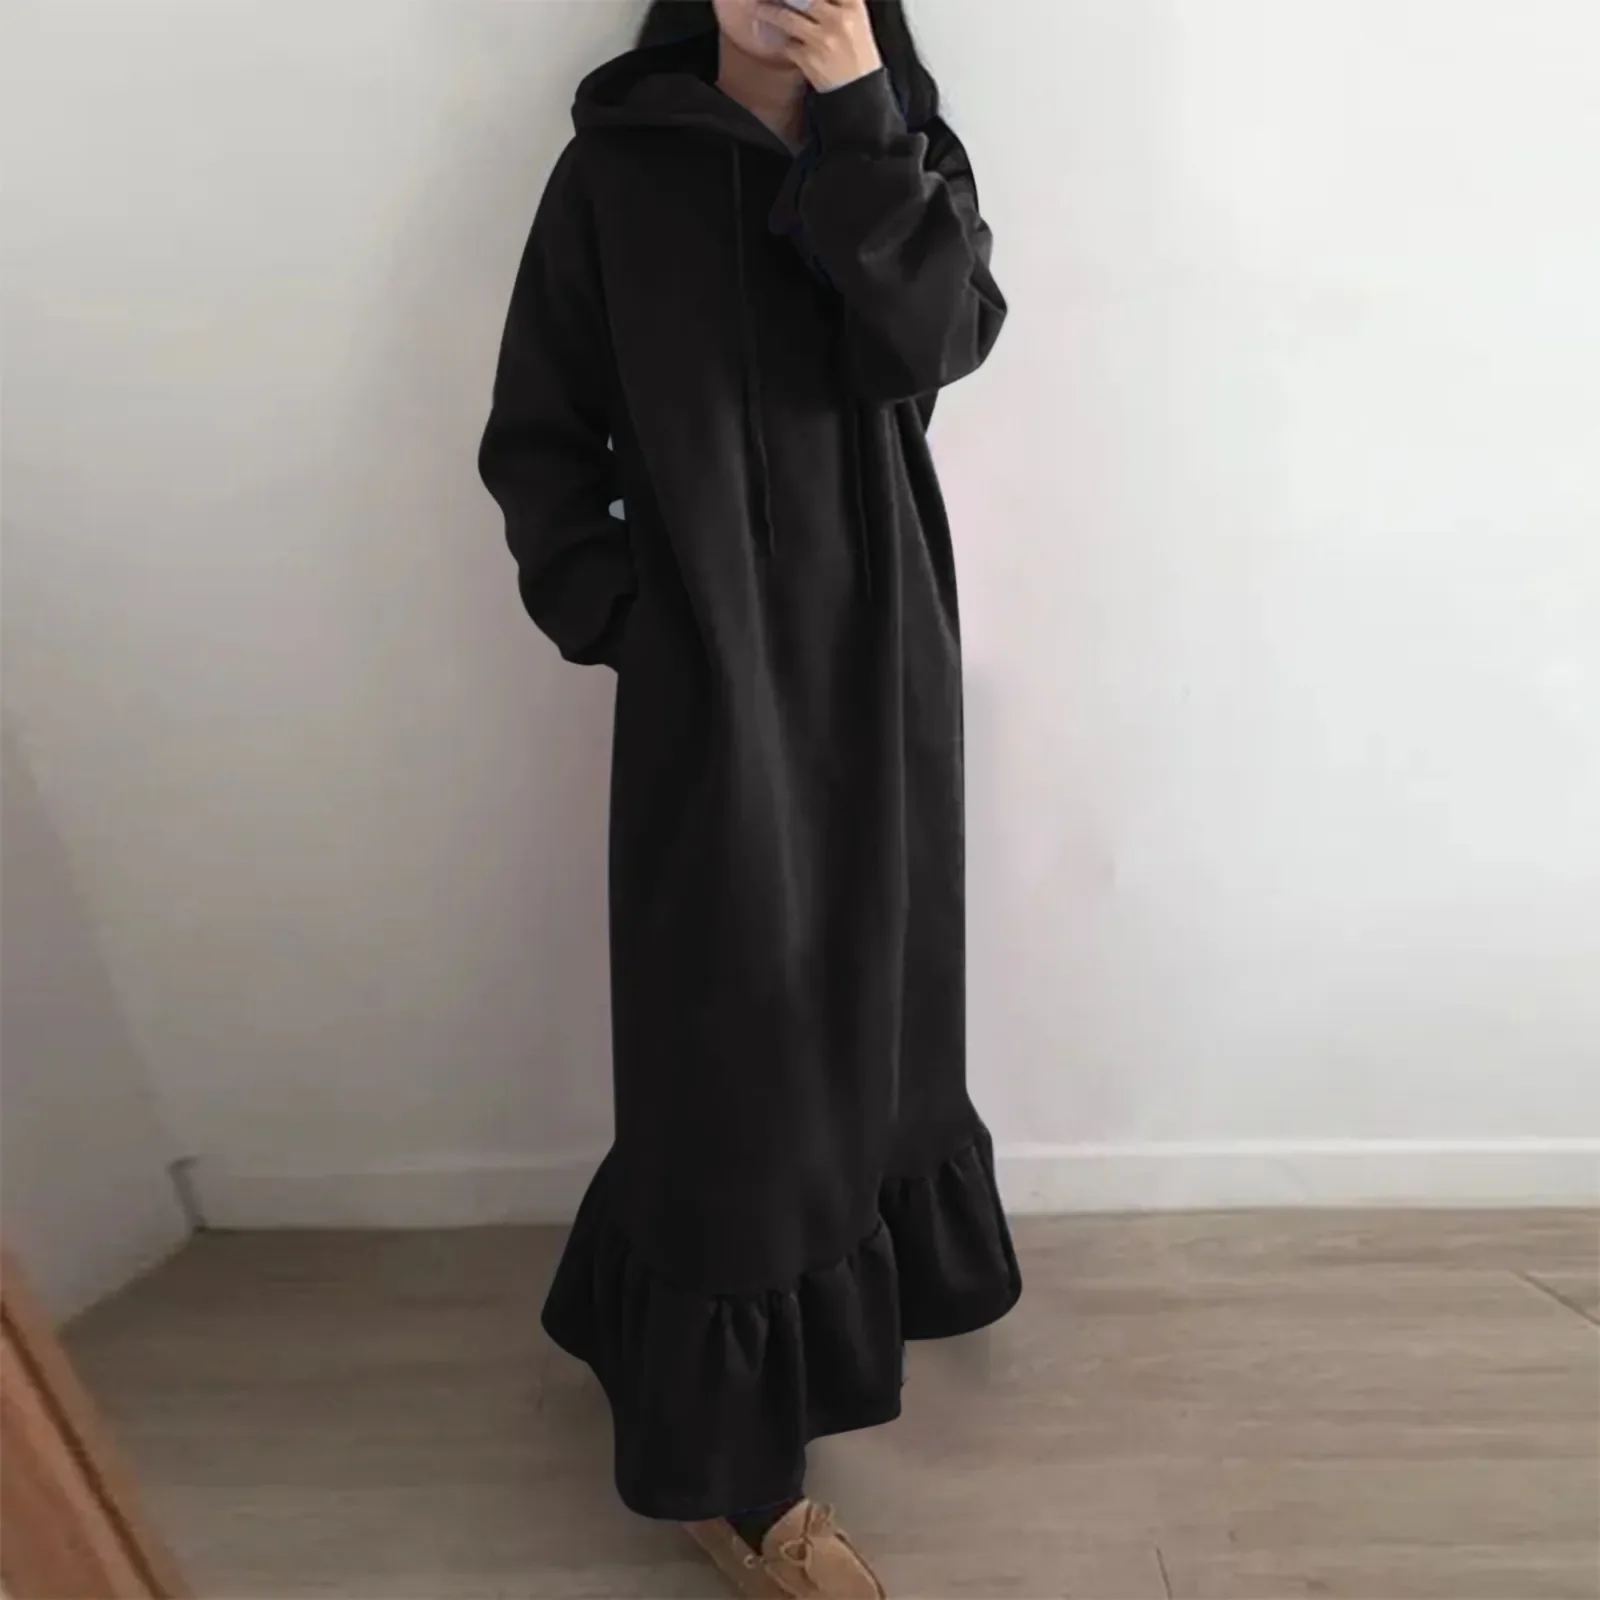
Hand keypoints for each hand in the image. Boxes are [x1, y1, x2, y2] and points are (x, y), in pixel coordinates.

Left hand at [756, 0, 882, 94]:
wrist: (860, 93)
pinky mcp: (808, 59)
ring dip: (768, 11)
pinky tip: (775, 37)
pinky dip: (779, 40)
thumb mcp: (857, 22)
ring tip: (758, 8)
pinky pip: (786, 43)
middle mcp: (838, 19)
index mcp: (853, 6)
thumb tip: (813, 0)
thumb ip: (838, 4)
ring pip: (787, 17)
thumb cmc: (859, 57)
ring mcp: (822, 39)